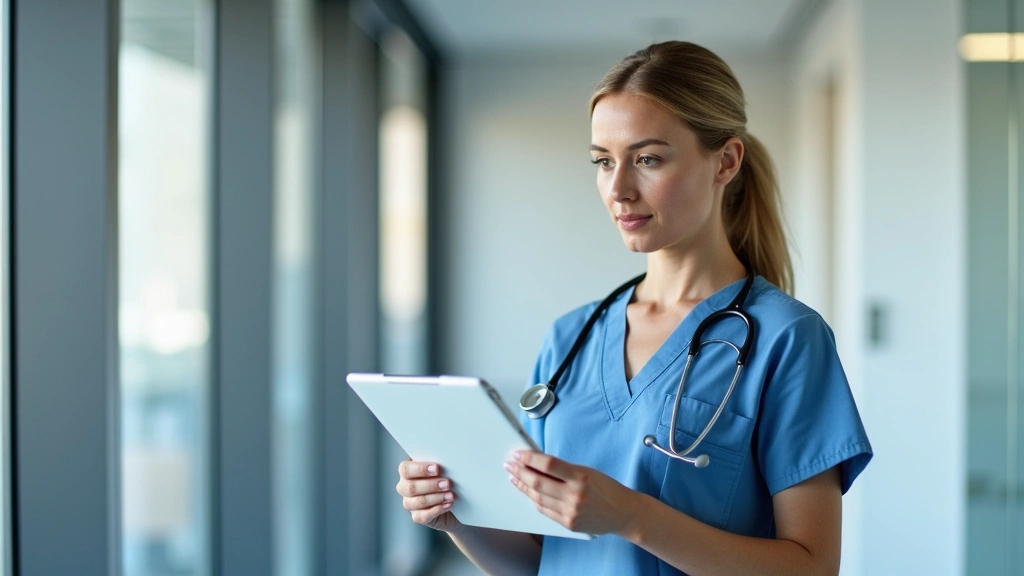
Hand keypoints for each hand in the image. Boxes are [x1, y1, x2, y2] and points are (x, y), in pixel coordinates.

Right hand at [396, 460, 462, 532]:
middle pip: (410, 487)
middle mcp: (405, 487)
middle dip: (431, 485)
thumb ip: (438, 465)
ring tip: (451, 495)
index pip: (405, 469)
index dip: (420, 469)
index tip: (437, 468)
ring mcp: (409, 503)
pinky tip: (448, 504)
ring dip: (436, 498)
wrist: (455, 504)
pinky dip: (437, 509)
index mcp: (407, 472)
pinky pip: (423, 515)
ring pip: (418, 502)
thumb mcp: (442, 470)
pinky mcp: (417, 517)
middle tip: (447, 483)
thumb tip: (445, 461)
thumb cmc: (445, 480)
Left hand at [505, 451, 642, 536]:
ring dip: (523, 486)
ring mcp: (570, 511)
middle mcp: (574, 495)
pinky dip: (535, 500)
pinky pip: (545, 510)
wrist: (623, 513)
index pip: (548, 464)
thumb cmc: (607, 488)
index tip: (518, 454)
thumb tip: (538, 462)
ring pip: (538, 497)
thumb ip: (563, 469)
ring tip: (515, 477)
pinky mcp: (568, 523)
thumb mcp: (587, 471)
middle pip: (538, 482)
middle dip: (520, 471)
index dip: (529, 458)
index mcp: (580, 477)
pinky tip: (529, 493)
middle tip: (510, 464)